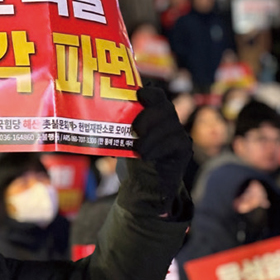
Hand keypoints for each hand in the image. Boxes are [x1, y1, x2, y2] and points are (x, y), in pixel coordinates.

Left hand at [120, 87, 192, 215]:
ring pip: (170, 125)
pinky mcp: (184, 148)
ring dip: (151, 137)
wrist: (144, 186)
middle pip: (165, 107)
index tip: (139, 95)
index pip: (156, 95)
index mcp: (153, 114)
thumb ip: (117, 128)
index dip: (150, 92)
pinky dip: (159, 148)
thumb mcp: (122, 140)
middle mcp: (168, 121)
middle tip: (135, 130)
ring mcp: (178, 134)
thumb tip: (96, 118)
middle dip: (148, 116)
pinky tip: (147, 156)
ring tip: (138, 149)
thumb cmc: (132, 160)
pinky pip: (175, 141)